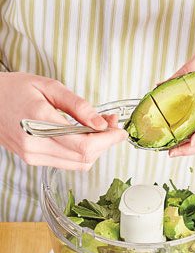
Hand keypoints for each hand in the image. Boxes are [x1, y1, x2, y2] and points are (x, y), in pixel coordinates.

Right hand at [0, 72, 127, 169]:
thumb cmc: (15, 89)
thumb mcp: (49, 87)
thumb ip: (78, 106)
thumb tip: (102, 124)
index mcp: (39, 123)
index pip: (84, 144)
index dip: (108, 140)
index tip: (120, 131)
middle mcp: (35, 146)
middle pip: (84, 158)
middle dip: (105, 143)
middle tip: (111, 125)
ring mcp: (33, 156)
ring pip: (78, 164)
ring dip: (95, 149)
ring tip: (99, 129)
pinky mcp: (33, 160)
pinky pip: (67, 163)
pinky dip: (81, 153)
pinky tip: (83, 137)